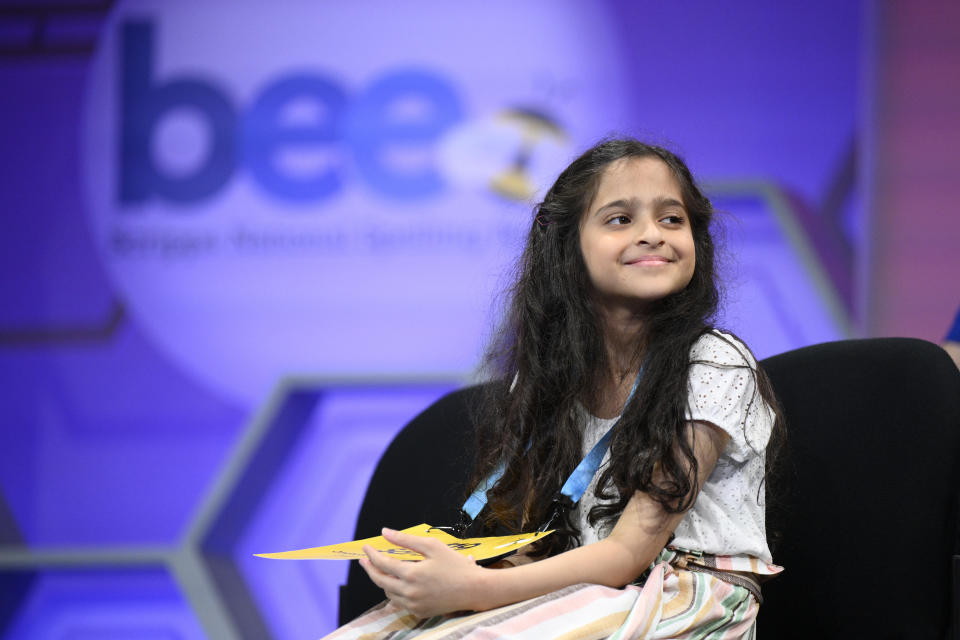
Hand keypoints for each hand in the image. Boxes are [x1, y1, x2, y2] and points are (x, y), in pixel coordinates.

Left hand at [359, 528, 485, 616]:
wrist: (474, 590)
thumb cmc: (455, 565)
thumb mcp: (432, 546)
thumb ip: (406, 540)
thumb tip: (385, 532)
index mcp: (412, 574)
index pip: (383, 564)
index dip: (372, 554)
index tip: (365, 546)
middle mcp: (409, 592)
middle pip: (380, 580)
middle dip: (370, 569)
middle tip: (364, 560)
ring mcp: (413, 605)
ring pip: (388, 592)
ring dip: (382, 580)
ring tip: (381, 569)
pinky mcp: (419, 612)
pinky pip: (399, 602)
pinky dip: (394, 591)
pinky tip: (395, 583)